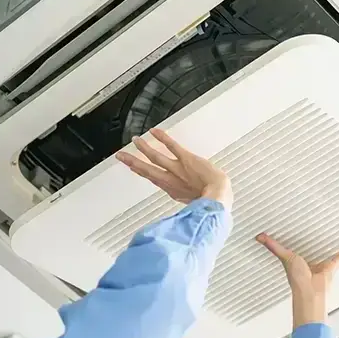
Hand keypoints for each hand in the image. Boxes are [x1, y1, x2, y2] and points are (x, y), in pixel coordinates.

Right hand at [116, 129, 232, 209]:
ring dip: (144, 148)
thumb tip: (188, 206)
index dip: (140, 172)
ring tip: (135, 140)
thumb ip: (187, 203)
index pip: (152, 178)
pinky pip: (171, 146)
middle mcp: (170, 179)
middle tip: (120, 155)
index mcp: (172, 190)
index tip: (132, 167)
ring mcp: (177, 169)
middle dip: (132, 162)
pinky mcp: (186, 159)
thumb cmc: (210, 203)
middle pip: (146, 169)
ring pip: (155, 157)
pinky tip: (153, 131)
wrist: (218, 199)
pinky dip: (162, 138)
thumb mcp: (193, 206)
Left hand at [256, 233, 338, 328]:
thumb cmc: (297, 278)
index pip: (295, 251)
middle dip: (317, 250)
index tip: (297, 240)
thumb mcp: (284, 256)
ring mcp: (321, 267)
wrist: (310, 291)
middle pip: (314, 254)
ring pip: (328, 259)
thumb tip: (258, 236)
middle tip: (321, 243)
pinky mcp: (331, 268)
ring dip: (333, 256)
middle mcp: (309, 265)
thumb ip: (272, 246)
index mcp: (297, 262)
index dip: (295, 246)